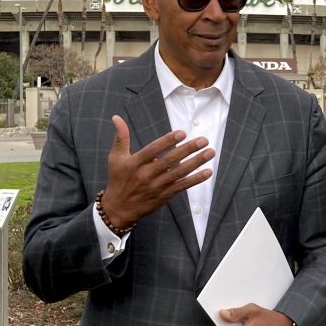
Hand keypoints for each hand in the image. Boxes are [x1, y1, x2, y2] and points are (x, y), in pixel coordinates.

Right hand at [98, 116, 214, 230]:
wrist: (119, 208)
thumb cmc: (118, 179)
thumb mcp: (115, 158)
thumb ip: (121, 137)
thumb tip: (116, 117)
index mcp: (135, 163)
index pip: (153, 150)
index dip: (168, 141)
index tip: (182, 133)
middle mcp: (146, 175)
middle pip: (170, 160)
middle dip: (188, 149)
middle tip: (204, 140)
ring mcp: (157, 186)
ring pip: (179, 173)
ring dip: (196, 162)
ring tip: (210, 152)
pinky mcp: (164, 195)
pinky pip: (182, 186)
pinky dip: (196, 180)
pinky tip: (208, 172)